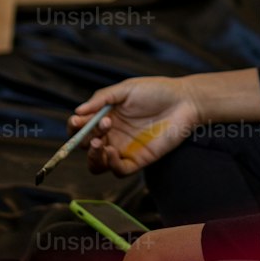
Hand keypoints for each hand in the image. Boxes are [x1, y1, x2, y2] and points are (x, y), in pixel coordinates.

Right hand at [70, 76, 199, 176]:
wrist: (184, 101)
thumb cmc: (156, 91)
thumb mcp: (126, 89)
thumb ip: (102, 99)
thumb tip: (78, 111)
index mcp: (106, 117)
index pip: (82, 128)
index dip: (75, 128)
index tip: (76, 122)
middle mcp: (112, 135)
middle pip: (85, 148)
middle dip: (83, 140)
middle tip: (96, 128)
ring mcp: (124, 149)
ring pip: (97, 164)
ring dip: (92, 156)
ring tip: (99, 142)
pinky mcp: (138, 160)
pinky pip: (118, 171)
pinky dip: (111, 164)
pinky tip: (112, 150)